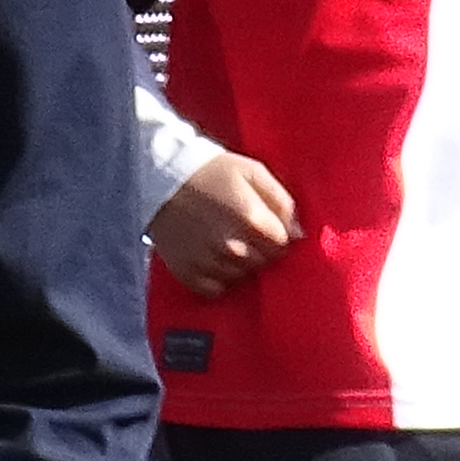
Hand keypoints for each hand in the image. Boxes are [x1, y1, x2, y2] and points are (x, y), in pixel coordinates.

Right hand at [151, 147, 296, 286]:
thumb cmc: (213, 171)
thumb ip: (282, 201)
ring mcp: (208, 261)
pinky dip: (217, 278)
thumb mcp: (253, 172)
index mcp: (251, 218)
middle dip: (259, 250)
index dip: (276, 235)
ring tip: (225, 241)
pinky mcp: (188, 273)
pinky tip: (212, 258)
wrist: (161, 177)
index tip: (265, 226)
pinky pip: (215, 289)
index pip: (282, 244)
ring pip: (240, 276)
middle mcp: (231, 245)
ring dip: (238, 263)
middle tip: (243, 232)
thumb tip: (298, 234)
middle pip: (262, 263)